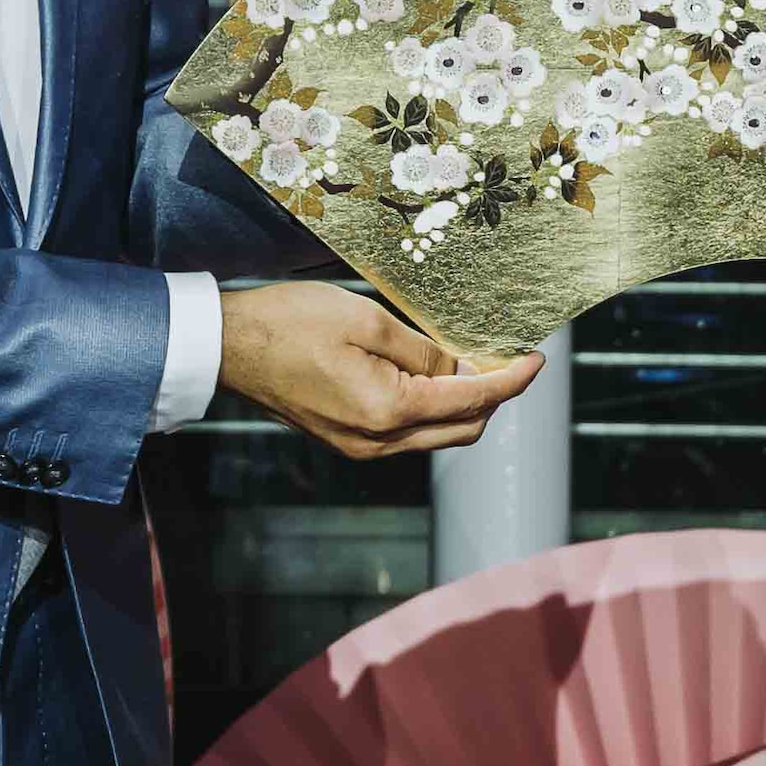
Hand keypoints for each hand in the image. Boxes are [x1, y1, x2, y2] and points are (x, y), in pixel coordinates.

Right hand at [220, 282, 542, 459]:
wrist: (230, 348)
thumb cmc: (289, 323)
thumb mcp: (366, 319)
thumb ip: (422, 350)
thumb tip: (458, 369)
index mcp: (388, 410)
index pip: (472, 400)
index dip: (512, 380)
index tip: (536, 360)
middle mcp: (379, 441)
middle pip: (463, 429)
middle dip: (494, 396)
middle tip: (506, 357)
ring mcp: (362, 447)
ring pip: (438, 435)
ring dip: (464, 405)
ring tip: (472, 362)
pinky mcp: (348, 440)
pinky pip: (409, 433)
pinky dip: (433, 409)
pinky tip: (433, 376)